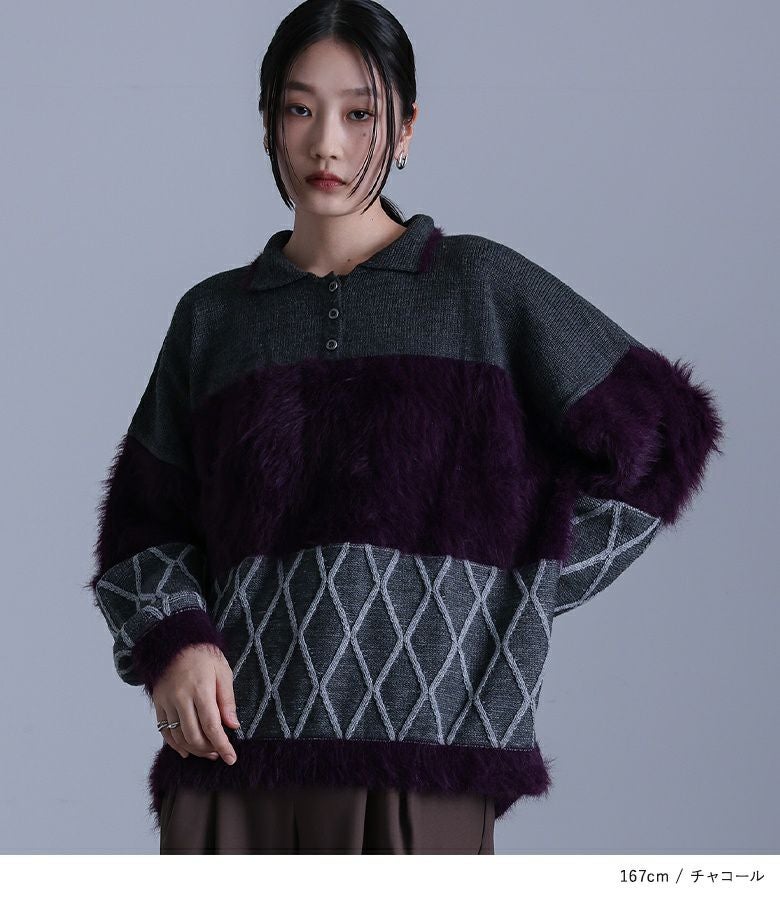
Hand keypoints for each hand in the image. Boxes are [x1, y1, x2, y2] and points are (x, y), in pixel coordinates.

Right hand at [152, 643, 240, 763]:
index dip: (222, 745)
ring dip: (194, 749)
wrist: (175, 643)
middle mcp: (181, 698)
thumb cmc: (204, 656)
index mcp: (200, 689)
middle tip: (219, 752)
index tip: (231, 758)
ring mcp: (167, 702)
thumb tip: (233, 725)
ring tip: (207, 751)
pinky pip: (164, 731)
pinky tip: (186, 750)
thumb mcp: (223, 672)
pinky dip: (175, 744)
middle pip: (194, 736)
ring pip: (178, 737)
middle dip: (209, 749)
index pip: (212, 726)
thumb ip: (227, 700)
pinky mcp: (158, 704)